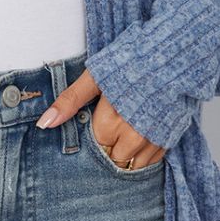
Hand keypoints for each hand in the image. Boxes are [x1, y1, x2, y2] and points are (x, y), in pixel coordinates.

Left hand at [36, 69, 166, 169]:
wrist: (175, 54)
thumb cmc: (133, 62)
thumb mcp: (96, 77)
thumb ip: (70, 101)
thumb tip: (44, 123)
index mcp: (110, 122)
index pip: (95, 149)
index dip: (93, 140)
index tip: (96, 129)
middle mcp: (133, 136)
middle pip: (113, 161)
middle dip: (109, 151)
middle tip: (110, 132)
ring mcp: (153, 139)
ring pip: (133, 166)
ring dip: (126, 157)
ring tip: (124, 137)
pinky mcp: (170, 137)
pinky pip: (153, 161)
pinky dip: (145, 156)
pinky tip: (141, 139)